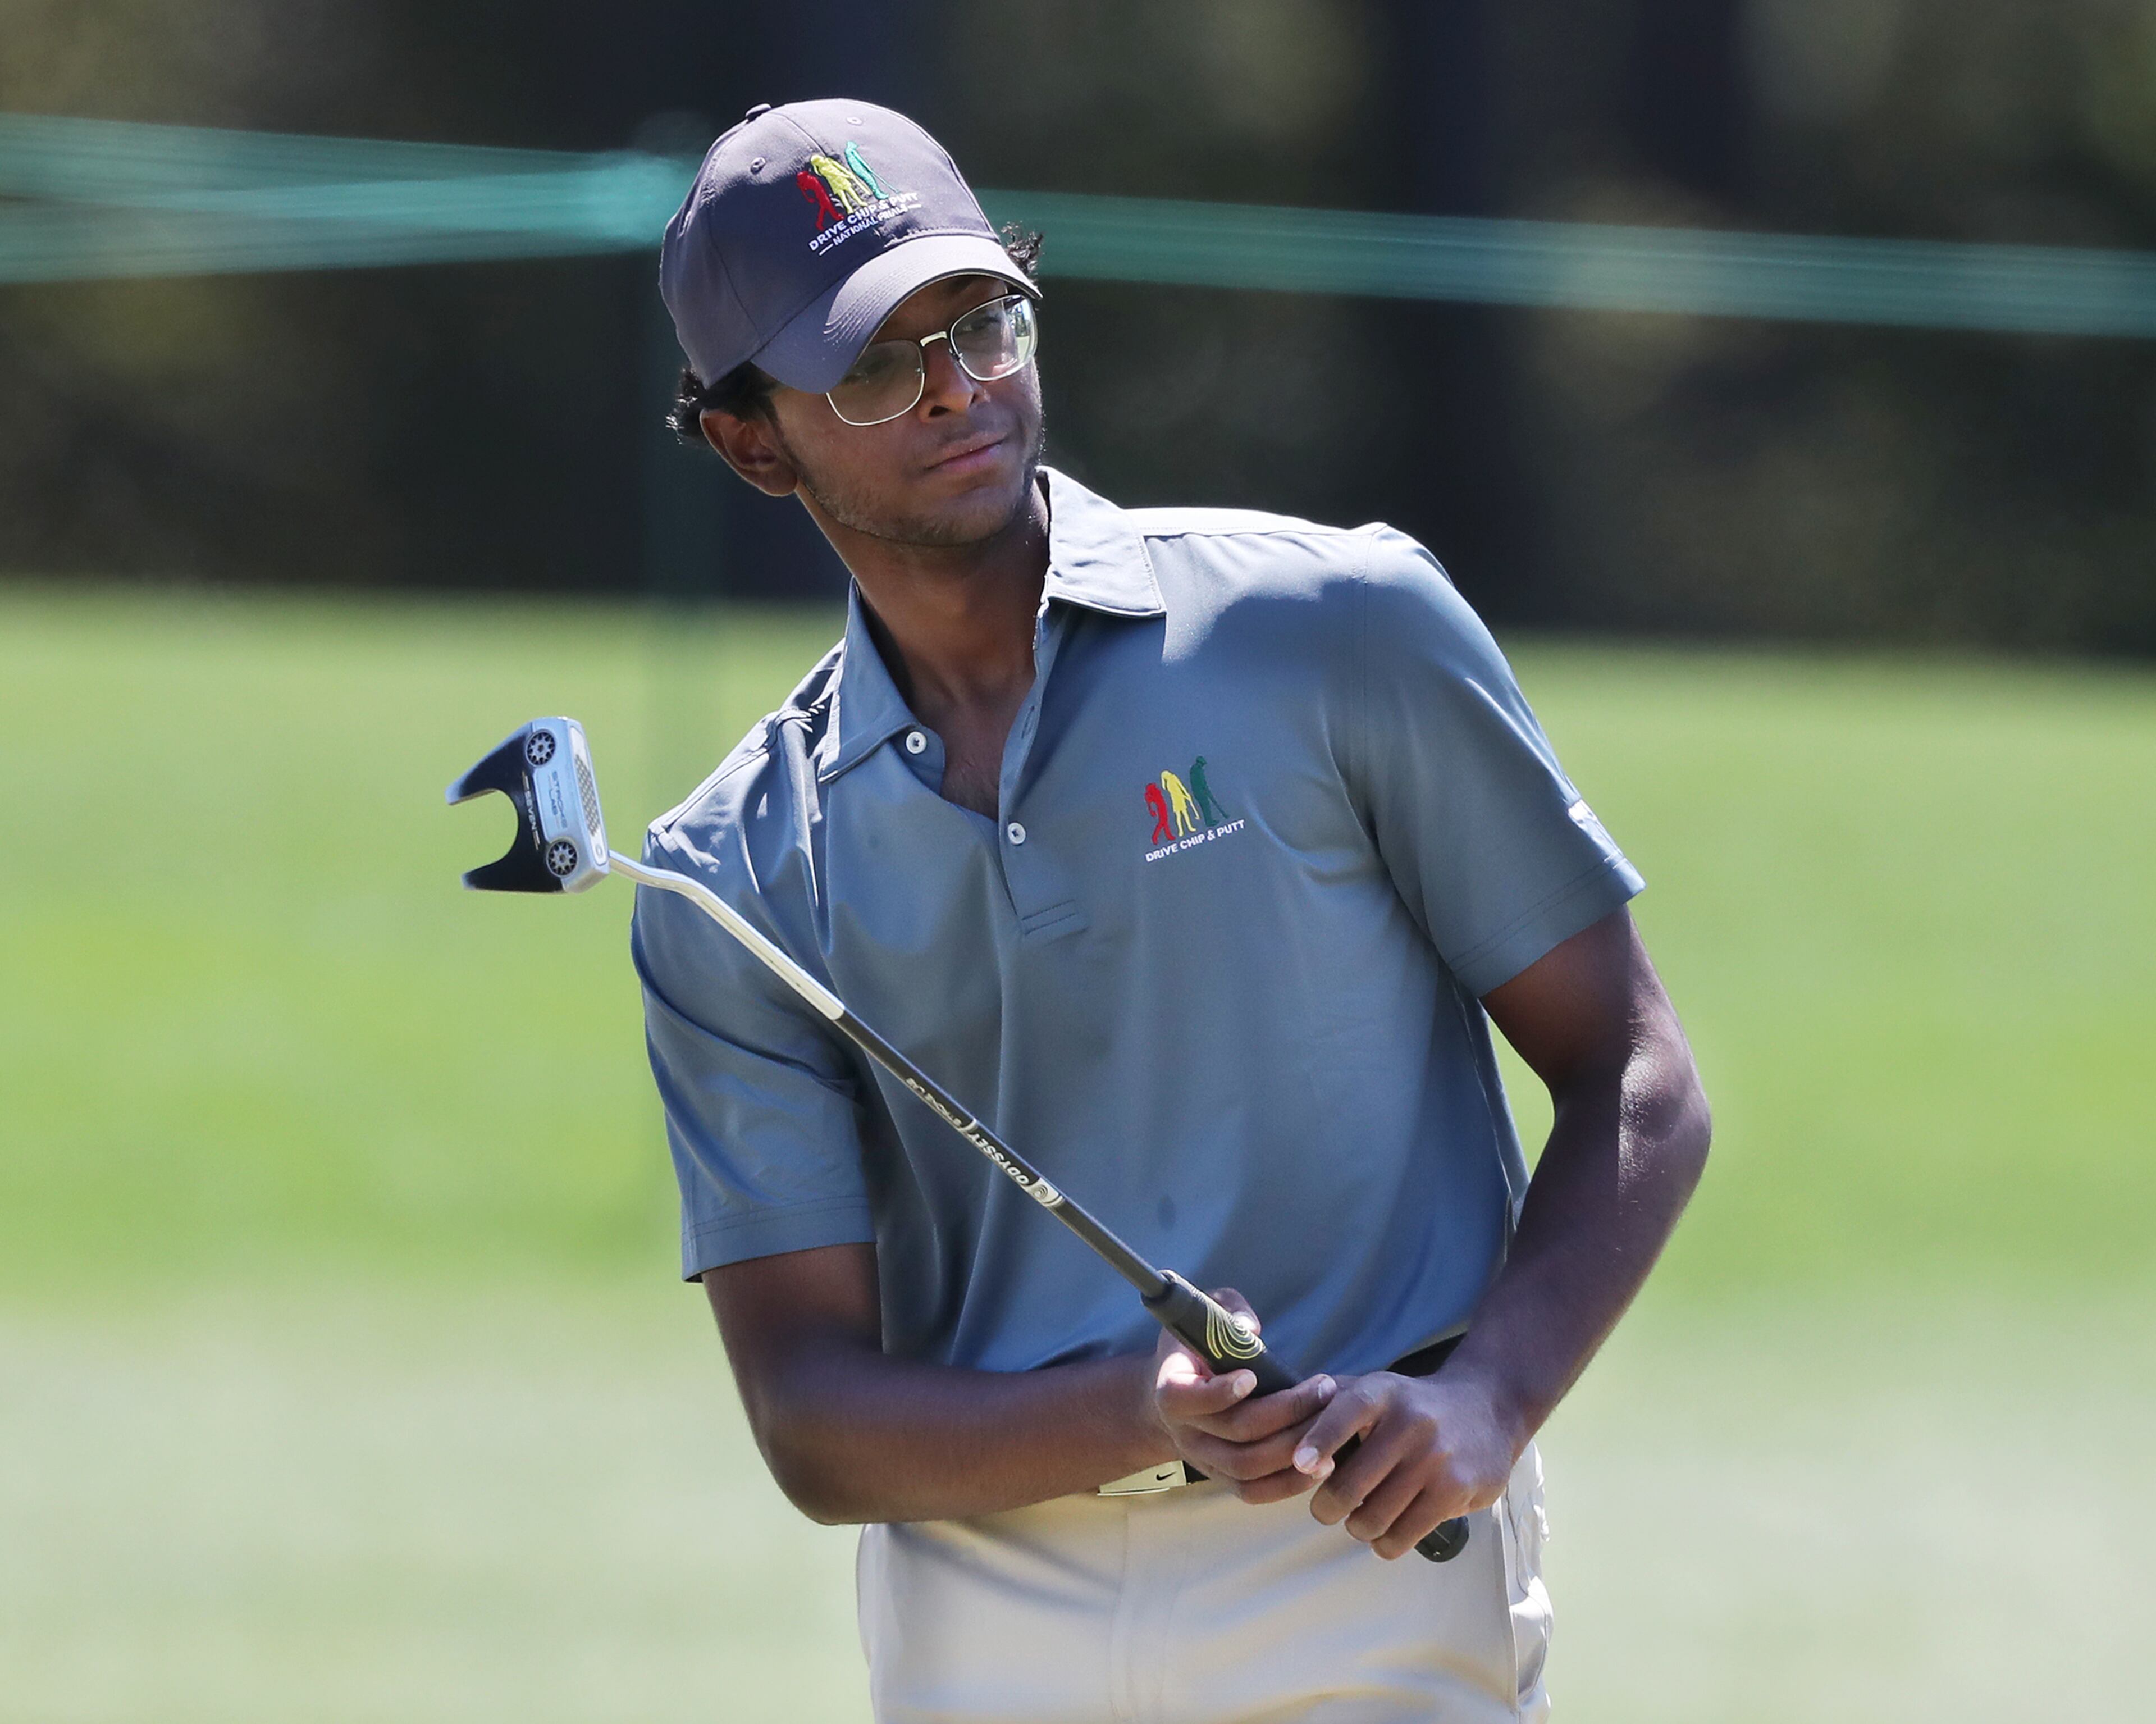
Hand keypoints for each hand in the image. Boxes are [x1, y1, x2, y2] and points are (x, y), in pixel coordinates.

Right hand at [1148, 1288, 1337, 1504]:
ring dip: (1295, 1448)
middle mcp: (1183, 1431)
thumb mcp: (1205, 1314)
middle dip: (1286, 1412)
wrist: (1177, 1391)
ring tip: (1331, 1424)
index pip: (1188, 1398)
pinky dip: (1290, 1484)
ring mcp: (1203, 1460)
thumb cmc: (1196, 1345)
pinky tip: (1323, 1463)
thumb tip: (1250, 1330)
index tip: (1252, 1376)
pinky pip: (1254, 1493)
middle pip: (1235, 1433)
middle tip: (1324, 1388)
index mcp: (1171, 1389)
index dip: (1220, 1392)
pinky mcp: (1223, 1478)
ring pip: (1248, 1468)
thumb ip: (1228, 1310)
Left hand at [1289, 1369, 1519, 1558]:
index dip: (1319, 1441)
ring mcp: (1435, 1458)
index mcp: (1381, 1394)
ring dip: (1358, 1527)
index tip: (1300, 1465)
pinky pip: (1402, 1535)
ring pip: (1373, 1517)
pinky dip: (1385, 1542)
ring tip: (1362, 1519)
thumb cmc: (1413, 1406)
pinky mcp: (1456, 1490)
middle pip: (1350, 1485)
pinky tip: (1388, 1531)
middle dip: (1329, 1507)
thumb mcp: (1376, 1389)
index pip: (1344, 1415)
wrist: (1486, 1409)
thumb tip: (1278, 1429)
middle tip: (1329, 1508)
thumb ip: (1328, 1404)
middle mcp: (1409, 1422)